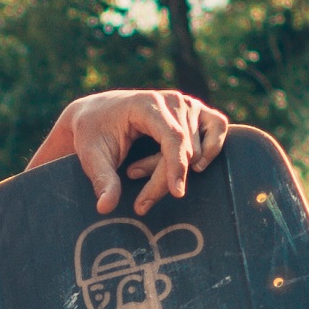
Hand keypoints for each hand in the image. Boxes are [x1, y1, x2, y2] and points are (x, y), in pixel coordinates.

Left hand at [39, 90, 229, 213]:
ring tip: (140, 169)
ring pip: (196, 148)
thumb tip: (105, 207)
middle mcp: (173, 100)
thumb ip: (101, 179)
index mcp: (147, 104)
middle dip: (162, 178)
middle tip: (136, 190)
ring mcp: (187, 104)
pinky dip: (210, 150)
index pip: (173, 138)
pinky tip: (193, 166)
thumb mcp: (91, 156)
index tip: (177, 193)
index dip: (176, 167)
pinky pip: (218, 129)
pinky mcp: (197, 111)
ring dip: (173, 168)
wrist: (97, 112)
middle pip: (184, 149)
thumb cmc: (92, 132)